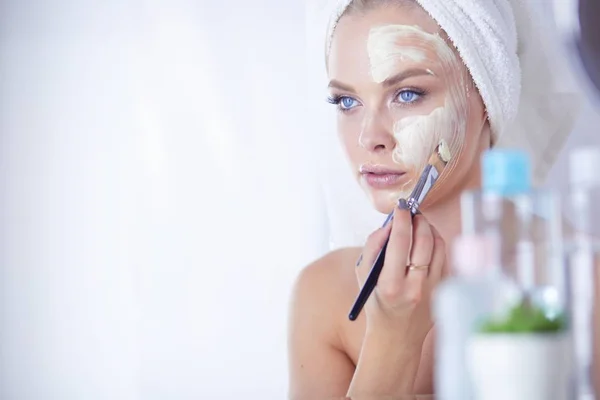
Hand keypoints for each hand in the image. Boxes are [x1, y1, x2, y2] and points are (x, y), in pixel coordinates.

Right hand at [356, 199, 445, 345]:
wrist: (396, 336)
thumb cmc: (376, 301)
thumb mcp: (363, 275)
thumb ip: (372, 246)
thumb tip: (390, 223)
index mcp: (390, 285)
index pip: (400, 242)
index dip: (402, 219)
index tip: (401, 207)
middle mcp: (415, 288)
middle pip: (424, 241)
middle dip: (419, 220)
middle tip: (412, 213)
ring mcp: (434, 290)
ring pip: (439, 247)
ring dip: (430, 229)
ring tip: (419, 225)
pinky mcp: (445, 290)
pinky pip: (444, 258)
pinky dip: (435, 245)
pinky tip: (426, 243)